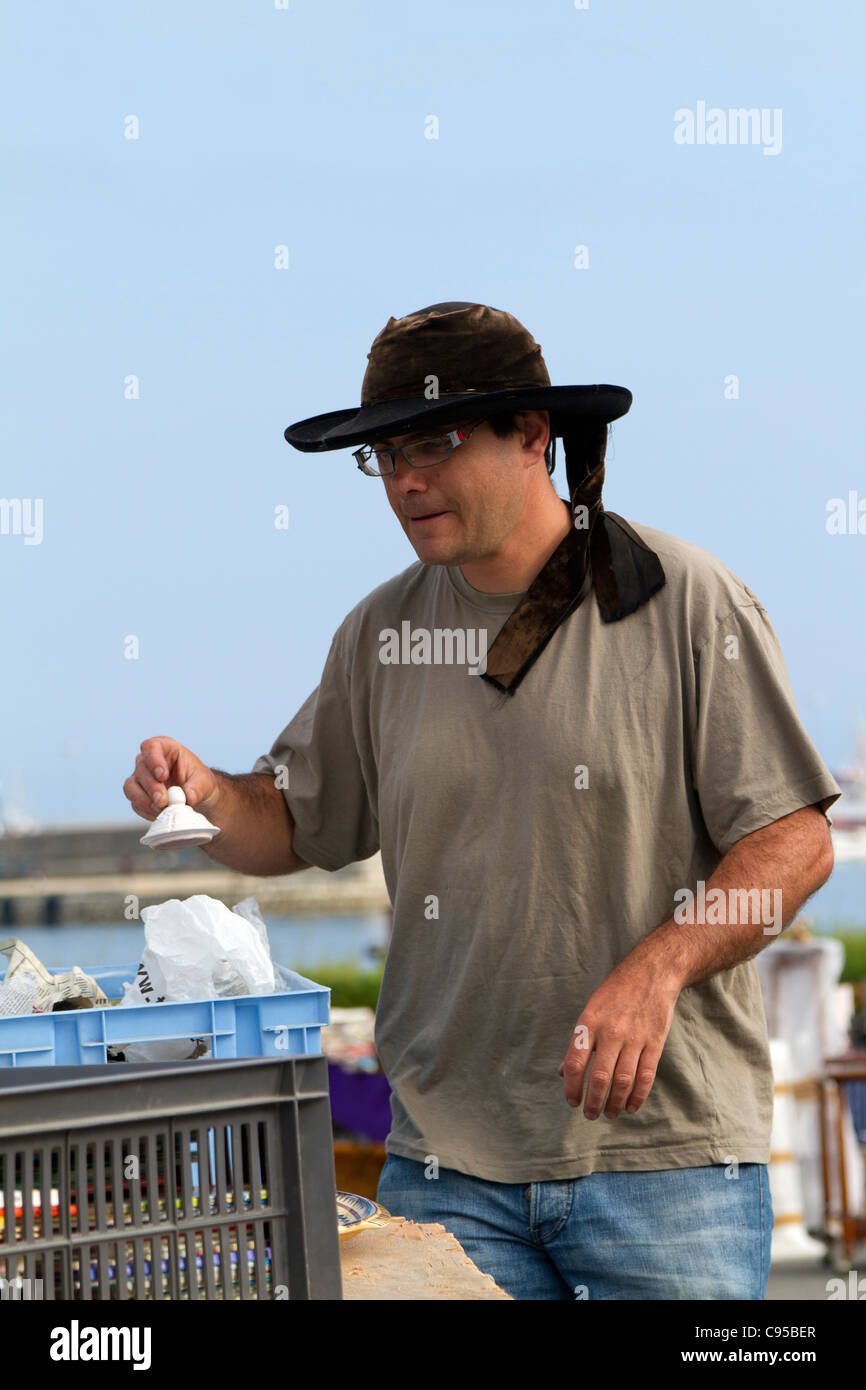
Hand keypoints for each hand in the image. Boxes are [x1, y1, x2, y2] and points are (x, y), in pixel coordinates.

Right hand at [123, 736, 219, 821]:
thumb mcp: (205, 783)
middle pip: (141, 769)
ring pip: (131, 787)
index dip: (153, 760)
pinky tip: (159, 814)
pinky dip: (146, 810)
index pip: (151, 747)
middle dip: (152, 787)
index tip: (162, 775)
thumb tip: (187, 798)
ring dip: (144, 800)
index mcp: (165, 748)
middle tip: (163, 801)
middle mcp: (148, 761)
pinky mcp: (137, 795)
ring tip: (161, 809)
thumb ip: (196, 789)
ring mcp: (140, 778)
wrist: (195, 796)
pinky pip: (134, 803)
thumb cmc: (199, 782)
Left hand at [557, 957, 680, 1119]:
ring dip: (614, 1103)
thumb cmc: (616, 993)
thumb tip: (562, 1072)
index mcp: (590, 1022)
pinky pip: (645, 1077)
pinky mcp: (655, 1043)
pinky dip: (638, 1096)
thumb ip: (578, 1042)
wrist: (651, 973)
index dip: (572, 1087)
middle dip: (594, 1102)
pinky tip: (630, 1106)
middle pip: (600, 1078)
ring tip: (609, 1113)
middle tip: (590, 1115)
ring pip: (623, 1081)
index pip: (575, 1063)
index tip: (572, 1101)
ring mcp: (635, 1038)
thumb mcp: (590, 1010)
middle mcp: (611, 1032)